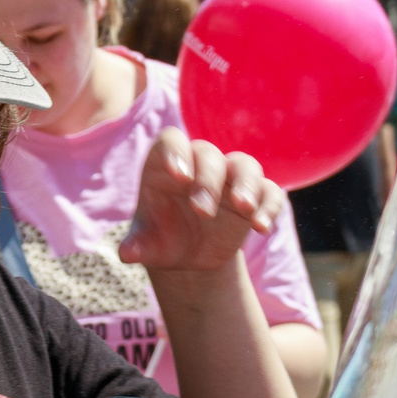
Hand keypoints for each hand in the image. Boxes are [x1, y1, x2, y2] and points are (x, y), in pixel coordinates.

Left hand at [115, 129, 284, 275]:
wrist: (189, 256)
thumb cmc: (162, 240)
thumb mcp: (147, 246)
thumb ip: (137, 246)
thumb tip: (127, 254)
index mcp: (166, 166)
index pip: (171, 141)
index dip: (176, 153)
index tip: (179, 177)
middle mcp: (199, 165)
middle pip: (208, 154)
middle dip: (208, 181)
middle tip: (202, 212)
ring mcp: (229, 178)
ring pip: (244, 165)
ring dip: (247, 184)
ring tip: (244, 209)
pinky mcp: (254, 196)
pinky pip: (269, 191)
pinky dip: (269, 205)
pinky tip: (260, 227)